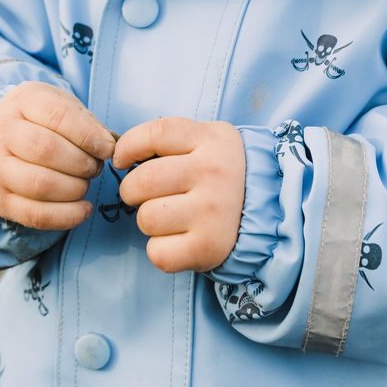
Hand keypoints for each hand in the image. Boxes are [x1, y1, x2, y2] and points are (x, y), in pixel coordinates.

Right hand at [0, 82, 115, 230]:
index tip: (108, 148)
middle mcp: (2, 134)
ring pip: (39, 184)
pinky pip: (35, 215)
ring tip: (85, 184)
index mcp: (21, 103)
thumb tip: (109, 147)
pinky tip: (84, 209)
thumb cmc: (40, 120)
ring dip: (74, 188)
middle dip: (81, 162)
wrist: (2, 136)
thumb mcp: (61, 105)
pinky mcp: (0, 200)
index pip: (57, 116)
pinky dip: (66, 216)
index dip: (88, 135)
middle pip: (46, 150)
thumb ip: (85, 123)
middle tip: (95, 167)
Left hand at [113, 118, 244, 273]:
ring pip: (146, 218)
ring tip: (169, 217)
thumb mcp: (207, 140)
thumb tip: (120, 153)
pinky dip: (160, 250)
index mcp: (211, 140)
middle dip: (133, 190)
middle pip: (142, 181)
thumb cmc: (220, 173)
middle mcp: (213, 173)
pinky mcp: (209, 247)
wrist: (267, 210)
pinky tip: (177, 239)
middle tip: (144, 195)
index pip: (156, 133)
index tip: (122, 159)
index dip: (128, 146)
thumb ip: (169, 139)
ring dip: (149, 220)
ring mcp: (212, 212)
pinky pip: (158, 252)